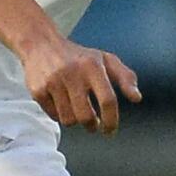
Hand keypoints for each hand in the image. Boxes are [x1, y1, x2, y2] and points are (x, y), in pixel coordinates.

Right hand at [20, 37, 141, 134]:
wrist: (41, 44)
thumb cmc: (78, 56)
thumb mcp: (104, 59)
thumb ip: (125, 77)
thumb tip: (137, 98)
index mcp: (93, 66)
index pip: (107, 100)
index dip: (111, 120)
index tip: (110, 130)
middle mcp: (73, 73)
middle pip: (86, 116)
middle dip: (92, 125)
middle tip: (93, 125)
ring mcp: (54, 82)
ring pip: (69, 120)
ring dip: (75, 121)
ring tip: (77, 112)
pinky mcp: (38, 90)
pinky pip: (53, 115)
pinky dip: (60, 115)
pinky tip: (62, 105)